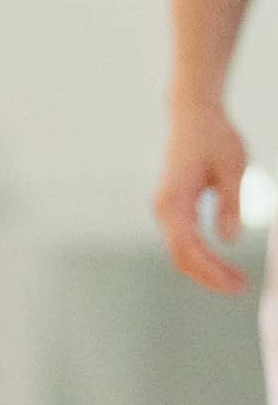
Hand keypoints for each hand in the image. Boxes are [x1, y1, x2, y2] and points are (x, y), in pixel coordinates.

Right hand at [154, 99, 252, 295]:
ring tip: (235, 279)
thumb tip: (228, 240)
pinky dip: (201, 256)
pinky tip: (220, 263)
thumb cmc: (214, 138)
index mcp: (173, 201)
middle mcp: (163, 210)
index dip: (210, 270)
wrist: (192, 117)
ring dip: (206, 269)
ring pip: (181, 251)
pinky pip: (184, 241)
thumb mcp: (233, 167)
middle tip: (240, 287)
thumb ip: (231, 204)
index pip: (187, 247)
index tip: (235, 284)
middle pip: (181, 256)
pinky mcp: (174, 210)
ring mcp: (166, 211)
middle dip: (209, 276)